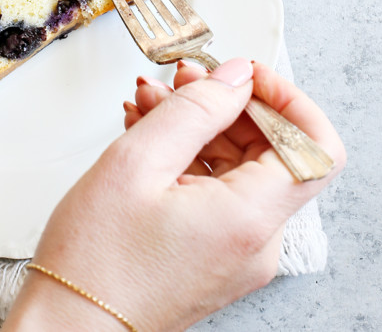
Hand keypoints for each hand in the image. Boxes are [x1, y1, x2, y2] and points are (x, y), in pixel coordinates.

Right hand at [3, 59, 344, 331]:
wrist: (67, 328)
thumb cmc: (95, 261)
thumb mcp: (138, 162)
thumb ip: (196, 109)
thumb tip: (237, 77)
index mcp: (250, 219)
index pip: (315, 147)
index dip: (288, 100)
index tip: (247, 75)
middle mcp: (256, 241)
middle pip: (272, 151)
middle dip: (228, 104)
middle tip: (182, 77)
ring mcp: (238, 251)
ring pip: (239, 167)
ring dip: (200, 125)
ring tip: (150, 102)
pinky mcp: (216, 255)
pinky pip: (219, 190)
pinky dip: (189, 155)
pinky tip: (148, 133)